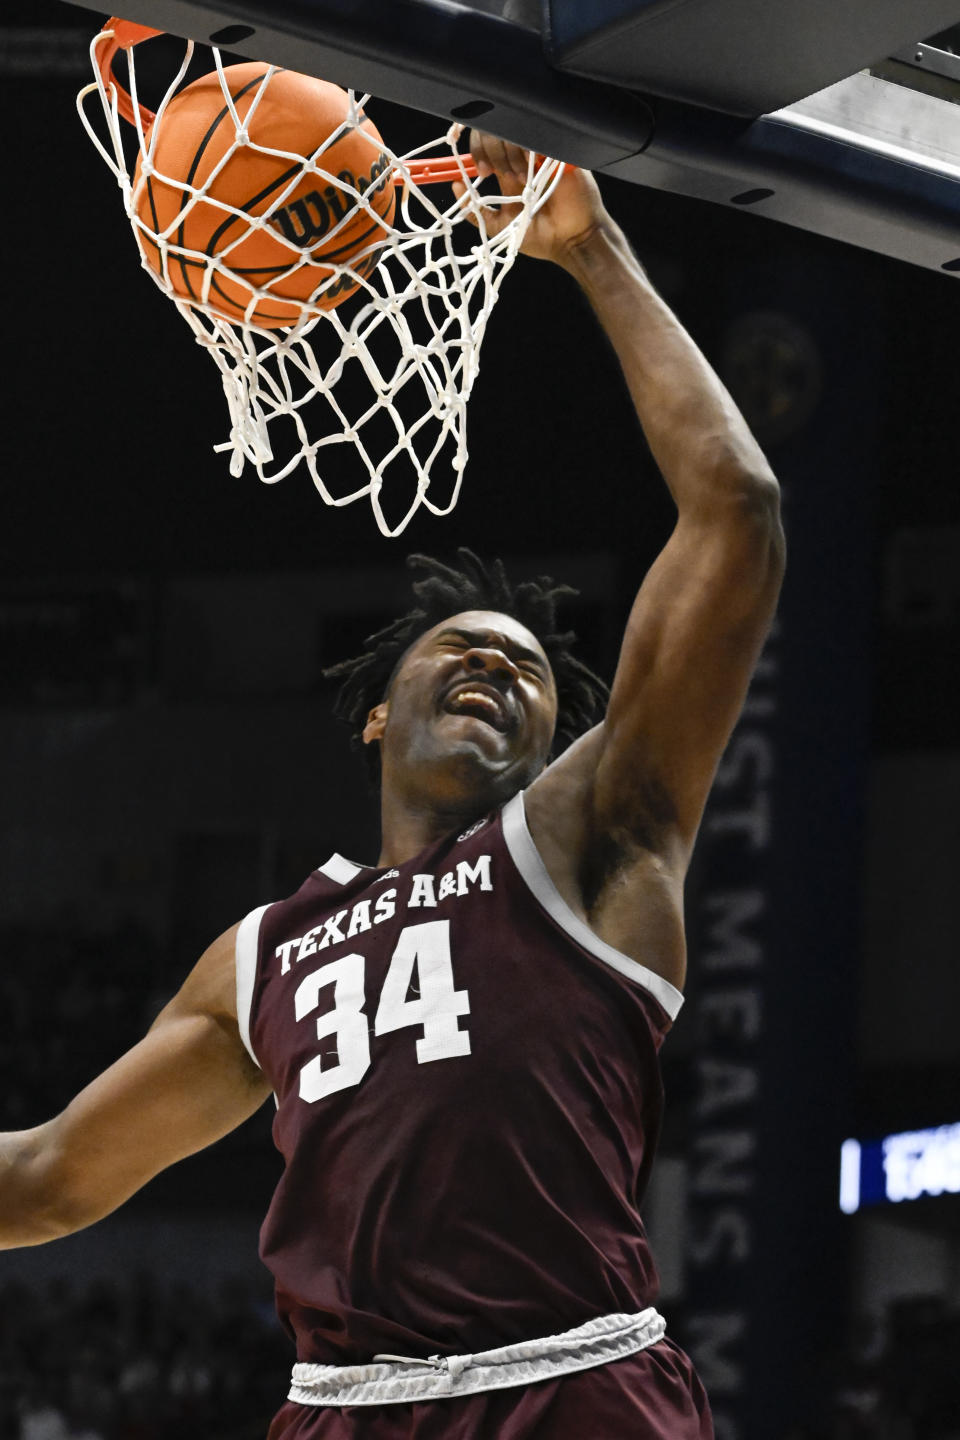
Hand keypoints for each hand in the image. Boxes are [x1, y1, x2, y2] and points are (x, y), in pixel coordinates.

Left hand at [451, 131, 610, 265]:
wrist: (572, 241)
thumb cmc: (541, 237)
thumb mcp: (500, 228)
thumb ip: (477, 212)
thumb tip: (455, 188)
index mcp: (508, 173)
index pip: (486, 146)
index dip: (479, 150)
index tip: (482, 170)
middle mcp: (523, 161)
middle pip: (498, 133)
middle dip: (491, 150)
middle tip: (495, 171)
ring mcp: (541, 156)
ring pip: (516, 133)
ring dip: (510, 154)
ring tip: (518, 178)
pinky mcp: (559, 155)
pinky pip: (540, 139)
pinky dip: (530, 149)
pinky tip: (529, 166)